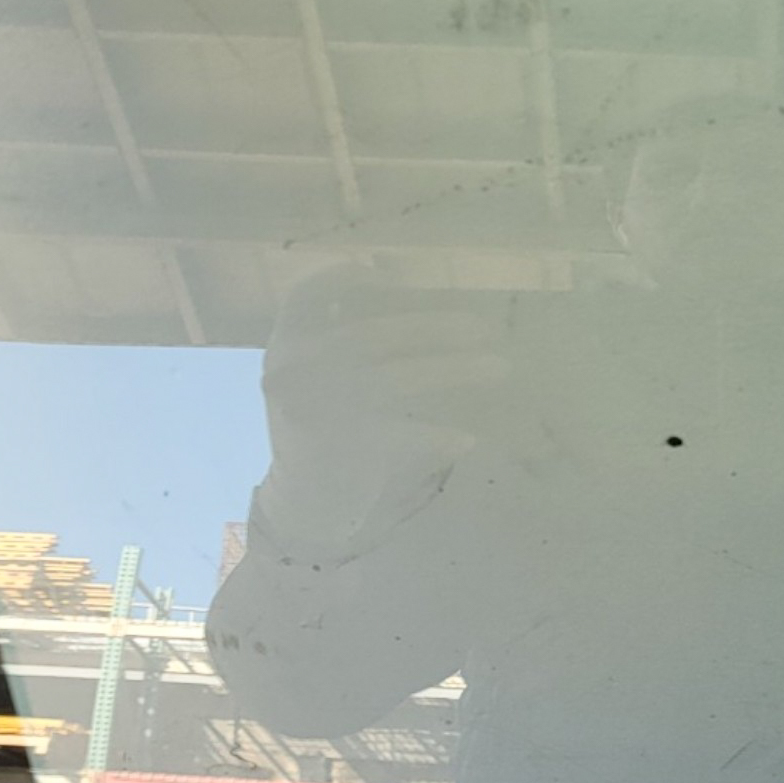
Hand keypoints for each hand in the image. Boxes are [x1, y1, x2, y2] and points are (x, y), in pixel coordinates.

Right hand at [258, 274, 512, 555]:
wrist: (301, 507)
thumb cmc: (317, 429)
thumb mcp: (307, 374)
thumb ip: (334, 330)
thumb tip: (391, 276)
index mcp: (285, 349)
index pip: (308, 295)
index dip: (347, 280)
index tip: (389, 275)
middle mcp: (294, 377)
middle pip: (369, 336)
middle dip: (432, 327)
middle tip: (482, 327)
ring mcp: (317, 416)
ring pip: (395, 380)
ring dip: (454, 369)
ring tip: (499, 366)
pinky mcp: (342, 456)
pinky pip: (403, 438)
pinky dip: (437, 437)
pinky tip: (466, 439)